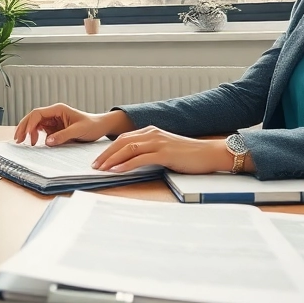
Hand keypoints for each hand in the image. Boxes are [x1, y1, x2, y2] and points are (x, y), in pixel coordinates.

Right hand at [13, 103, 132, 146]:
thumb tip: (48, 141)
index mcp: (58, 109)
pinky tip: (33, 143)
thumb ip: (63, 135)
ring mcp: (52, 121)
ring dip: (27, 132)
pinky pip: (40, 131)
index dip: (30, 123)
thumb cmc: (92, 125)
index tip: (26, 134)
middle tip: (17, 139)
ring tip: (23, 142)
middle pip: (32, 117)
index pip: (38, 113)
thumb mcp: (79, 130)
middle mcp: (53, 114)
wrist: (100, 127)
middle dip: (24, 127)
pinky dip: (34, 135)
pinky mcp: (54, 128)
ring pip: (34, 124)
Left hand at [92, 127, 235, 174]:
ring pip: (128, 148)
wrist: (209, 153)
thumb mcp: (165, 149)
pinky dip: (126, 164)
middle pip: (121, 142)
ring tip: (101, 169)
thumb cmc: (188, 155)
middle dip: (105, 154)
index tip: (98, 159)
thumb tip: (132, 162)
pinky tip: (117, 170)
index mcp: (151, 131)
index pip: (124, 138)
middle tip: (94, 165)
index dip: (109, 149)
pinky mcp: (165, 153)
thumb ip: (150, 151)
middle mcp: (152, 133)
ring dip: (112, 159)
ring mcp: (158, 142)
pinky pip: (140, 158)